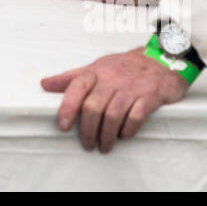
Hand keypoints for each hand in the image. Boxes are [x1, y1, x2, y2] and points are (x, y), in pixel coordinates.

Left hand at [41, 49, 188, 152]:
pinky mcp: (150, 96)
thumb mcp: (96, 67)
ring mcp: (132, 88)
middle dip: (87, 130)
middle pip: (94, 106)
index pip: (77, 87)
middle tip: (87, 144)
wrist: (162, 59)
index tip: (62, 126)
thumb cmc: (125, 66)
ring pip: (113, 114)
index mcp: (97, 71)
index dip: (67, 107)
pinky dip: (129, 129)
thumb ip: (71, 78)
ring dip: (107, 135)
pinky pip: (137, 115)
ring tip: (104, 146)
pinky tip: (124, 135)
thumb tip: (45, 84)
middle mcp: (113, 79)